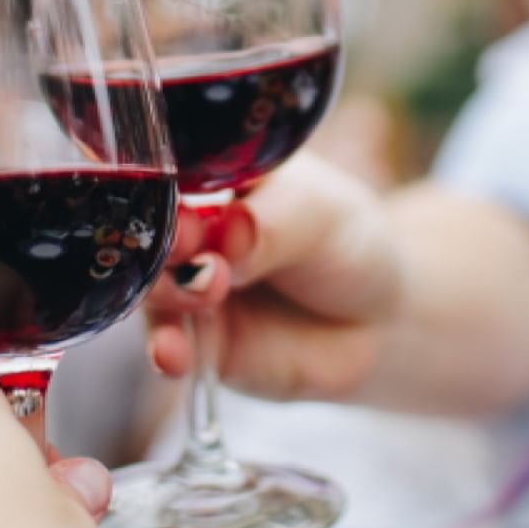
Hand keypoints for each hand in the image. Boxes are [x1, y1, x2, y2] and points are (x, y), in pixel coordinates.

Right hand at [146, 153, 402, 400]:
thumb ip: (271, 225)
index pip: (170, 171)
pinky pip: (168, 344)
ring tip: (205, 292)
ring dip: (167, 292)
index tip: (188, 206)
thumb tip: (228, 232)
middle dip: (166, 242)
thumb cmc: (346, 243)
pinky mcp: (195, 339)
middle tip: (193, 247)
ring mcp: (187, 285)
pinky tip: (174, 356)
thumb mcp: (319, 216)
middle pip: (151, 231)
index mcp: (212, 176)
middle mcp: (190, 229)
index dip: (170, 187)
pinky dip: (167, 350)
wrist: (377, 319)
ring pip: (152, 287)